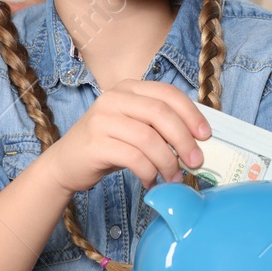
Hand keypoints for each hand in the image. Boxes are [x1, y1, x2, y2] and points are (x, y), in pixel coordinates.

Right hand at [36, 80, 209, 193]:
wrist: (65, 164)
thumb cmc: (108, 145)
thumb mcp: (134, 127)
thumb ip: (159, 125)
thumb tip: (199, 139)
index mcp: (128, 88)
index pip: (168, 93)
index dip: (191, 114)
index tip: (206, 136)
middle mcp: (114, 98)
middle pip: (160, 114)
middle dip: (184, 140)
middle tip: (196, 162)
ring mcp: (102, 119)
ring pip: (148, 138)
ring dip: (168, 162)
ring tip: (173, 178)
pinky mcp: (95, 143)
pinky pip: (133, 158)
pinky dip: (149, 173)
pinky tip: (151, 182)